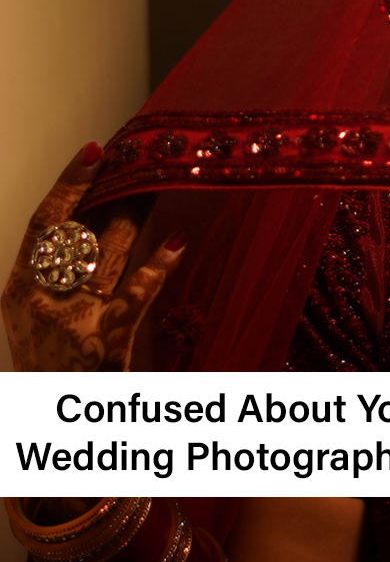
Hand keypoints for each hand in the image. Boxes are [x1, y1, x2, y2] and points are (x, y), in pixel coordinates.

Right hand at [1, 142, 185, 370]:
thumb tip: (94, 226)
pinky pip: (134, 297)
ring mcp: (71, 322)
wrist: (48, 431)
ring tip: (161, 181)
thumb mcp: (41, 319)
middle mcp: (40, 301)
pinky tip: (178, 240)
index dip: (68, 184)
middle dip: (113, 193)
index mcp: (19, 291)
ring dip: (136, 215)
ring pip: (108, 254)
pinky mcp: (103, 344)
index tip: (93, 151)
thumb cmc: (50, 369)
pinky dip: (157, 267)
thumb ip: (63, 276)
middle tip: (143, 158)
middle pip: (82, 231)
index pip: (42, 224)